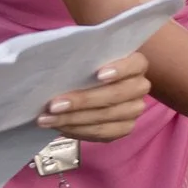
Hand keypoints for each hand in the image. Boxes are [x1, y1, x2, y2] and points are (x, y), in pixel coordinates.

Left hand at [36, 54, 152, 139]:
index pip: (134, 65)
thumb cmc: (89, 65)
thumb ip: (82, 54)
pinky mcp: (124, 128)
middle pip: (116, 95)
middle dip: (83, 101)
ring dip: (74, 119)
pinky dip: (78, 131)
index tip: (98, 74)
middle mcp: (140, 87)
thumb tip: (60, 60)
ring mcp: (134, 109)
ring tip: (47, 119)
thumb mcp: (88, 54)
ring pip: (106, 117)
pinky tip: (59, 127)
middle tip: (54, 105)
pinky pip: (102, 133)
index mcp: (136, 64)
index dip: (119, 70)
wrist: (93, 84)